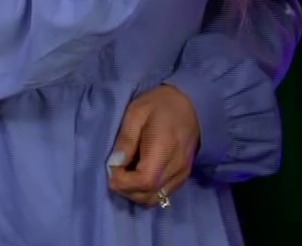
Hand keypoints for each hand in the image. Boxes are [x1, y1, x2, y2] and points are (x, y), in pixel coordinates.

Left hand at [107, 85, 199, 207]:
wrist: (189, 103)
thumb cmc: (159, 104)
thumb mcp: (135, 113)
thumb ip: (125, 139)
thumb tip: (114, 164)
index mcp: (164, 147)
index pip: (144, 180)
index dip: (124, 182)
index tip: (111, 170)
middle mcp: (176, 166)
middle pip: (149, 194)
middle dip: (126, 190)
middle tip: (114, 174)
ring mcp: (182, 173)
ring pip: (155, 198)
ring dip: (135, 194)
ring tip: (125, 177)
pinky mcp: (184, 176)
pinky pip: (163, 194)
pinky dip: (147, 192)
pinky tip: (138, 178)